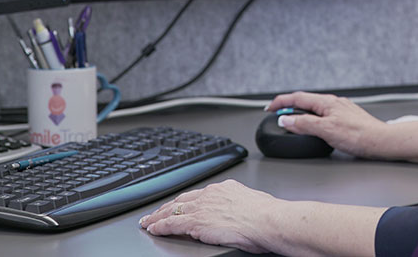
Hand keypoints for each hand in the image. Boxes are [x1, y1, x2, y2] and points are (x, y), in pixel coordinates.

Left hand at [139, 179, 277, 252]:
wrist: (268, 221)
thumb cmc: (267, 216)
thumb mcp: (251, 202)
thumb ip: (238, 204)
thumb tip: (238, 211)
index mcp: (224, 188)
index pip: (197, 194)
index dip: (184, 200)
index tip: (178, 204)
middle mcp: (210, 195)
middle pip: (181, 200)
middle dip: (166, 207)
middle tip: (155, 212)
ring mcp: (202, 208)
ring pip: (173, 211)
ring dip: (157, 216)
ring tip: (148, 221)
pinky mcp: (197, 222)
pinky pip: (172, 224)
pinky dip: (160, 226)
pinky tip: (153, 228)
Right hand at [267, 91, 388, 158]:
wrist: (381, 142)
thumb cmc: (359, 135)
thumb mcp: (326, 130)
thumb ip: (304, 124)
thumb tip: (286, 120)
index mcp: (327, 102)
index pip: (297, 98)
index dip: (281, 102)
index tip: (269, 108)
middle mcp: (334, 103)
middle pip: (305, 101)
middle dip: (289, 107)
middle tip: (276, 115)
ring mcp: (341, 110)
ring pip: (315, 108)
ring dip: (300, 113)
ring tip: (291, 122)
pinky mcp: (346, 119)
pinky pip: (323, 115)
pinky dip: (312, 119)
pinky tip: (315, 128)